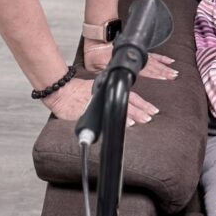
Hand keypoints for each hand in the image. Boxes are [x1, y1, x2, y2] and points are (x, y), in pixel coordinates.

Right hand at [42, 76, 160, 124]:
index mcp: (110, 90)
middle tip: (151, 116)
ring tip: (143, 120)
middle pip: (128, 101)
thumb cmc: (78, 93)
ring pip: (119, 107)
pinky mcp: (90, 109)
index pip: (130, 96)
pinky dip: (115, 119)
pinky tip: (124, 124)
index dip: (142, 103)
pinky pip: (105, 115)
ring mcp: (99, 102)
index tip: (153, 110)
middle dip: (141, 109)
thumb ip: (109, 97)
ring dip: (132, 114)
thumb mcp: (97, 90)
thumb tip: (125, 110)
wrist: (62, 93)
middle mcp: (107, 95)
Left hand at [83, 40, 177, 80]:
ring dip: (164, 66)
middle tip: (173, 76)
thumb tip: (109, 80)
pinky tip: (168, 60)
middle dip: (164, 72)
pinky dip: (161, 58)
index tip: (164, 78)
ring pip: (155, 61)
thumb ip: (105, 74)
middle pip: (153, 66)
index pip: (145, 71)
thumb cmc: (97, 52)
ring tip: (173, 71)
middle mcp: (135, 58)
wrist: (99, 37)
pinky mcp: (138, 49)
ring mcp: (138, 53)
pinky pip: (153, 54)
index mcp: (128, 63)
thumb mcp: (98, 66)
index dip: (156, 75)